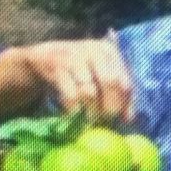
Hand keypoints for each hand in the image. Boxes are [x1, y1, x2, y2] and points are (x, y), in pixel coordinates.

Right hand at [15, 32, 135, 123]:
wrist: (42, 59)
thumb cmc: (78, 71)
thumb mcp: (99, 76)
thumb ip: (117, 95)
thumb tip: (128, 119)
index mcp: (109, 51)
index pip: (125, 82)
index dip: (125, 104)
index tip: (120, 120)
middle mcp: (93, 50)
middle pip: (110, 83)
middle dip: (109, 107)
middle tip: (103, 120)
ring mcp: (74, 56)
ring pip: (90, 92)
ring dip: (90, 111)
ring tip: (88, 118)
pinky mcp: (56, 66)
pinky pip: (71, 95)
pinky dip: (74, 110)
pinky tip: (73, 113)